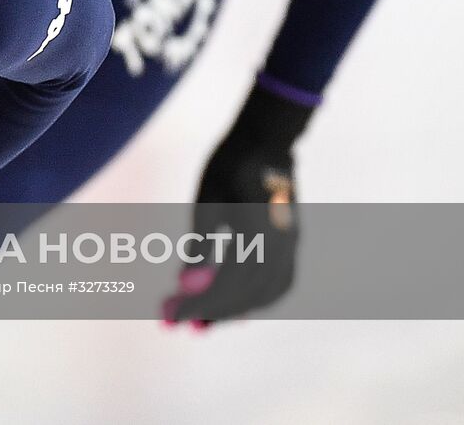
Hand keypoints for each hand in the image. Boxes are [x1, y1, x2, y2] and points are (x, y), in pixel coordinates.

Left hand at [162, 82, 314, 327]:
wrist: (267, 139)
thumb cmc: (230, 163)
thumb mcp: (207, 200)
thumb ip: (202, 244)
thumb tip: (186, 286)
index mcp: (259, 232)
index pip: (229, 281)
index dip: (200, 303)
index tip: (171, 317)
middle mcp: (283, 243)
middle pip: (249, 293)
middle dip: (213, 311)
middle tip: (179, 324)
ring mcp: (292, 244)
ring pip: (267, 292)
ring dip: (235, 309)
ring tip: (203, 322)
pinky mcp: (292, 242)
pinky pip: (278, 282)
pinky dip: (255, 298)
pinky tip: (232, 303)